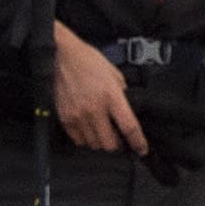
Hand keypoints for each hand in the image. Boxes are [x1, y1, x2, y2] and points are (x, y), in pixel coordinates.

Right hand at [50, 23, 150, 156]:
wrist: (63, 56)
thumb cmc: (90, 62)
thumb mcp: (115, 75)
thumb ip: (122, 95)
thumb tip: (127, 112)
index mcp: (111, 96)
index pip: (129, 127)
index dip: (138, 142)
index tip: (142, 150)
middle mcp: (95, 109)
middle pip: (110, 144)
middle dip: (118, 145)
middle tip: (119, 140)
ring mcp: (78, 115)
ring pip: (94, 145)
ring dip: (101, 142)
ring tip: (103, 133)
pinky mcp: (65, 118)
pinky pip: (78, 140)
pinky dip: (86, 139)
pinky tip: (89, 130)